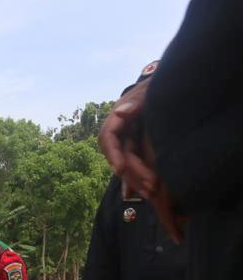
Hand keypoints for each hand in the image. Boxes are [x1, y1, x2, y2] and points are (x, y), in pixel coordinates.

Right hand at [99, 80, 157, 197]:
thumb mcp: (147, 91)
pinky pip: (138, 164)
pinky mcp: (141, 146)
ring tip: (152, 193)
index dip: (112, 154)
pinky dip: (140, 178)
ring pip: (129, 163)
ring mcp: (130, 139)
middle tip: (150, 188)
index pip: (108, 138)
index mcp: (118, 118)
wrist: (171, 86)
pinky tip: (145, 192)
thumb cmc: (157, 86)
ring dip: (138, 180)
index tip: (119, 169)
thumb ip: (136, 102)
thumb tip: (121, 112)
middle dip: (132, 173)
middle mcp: (121, 131)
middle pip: (120, 156)